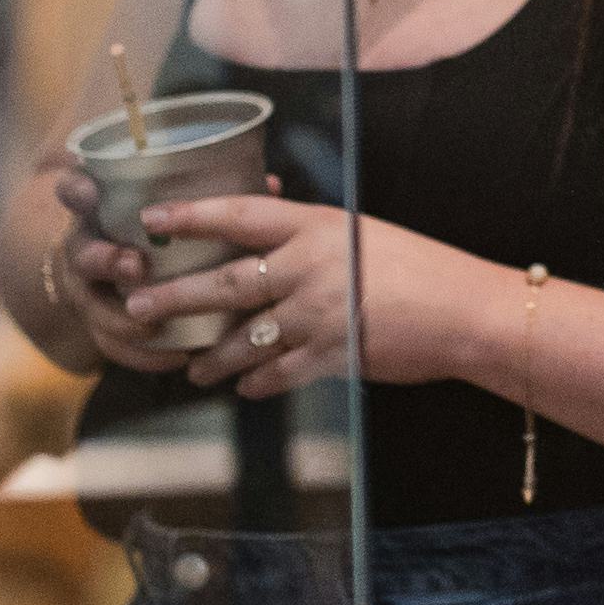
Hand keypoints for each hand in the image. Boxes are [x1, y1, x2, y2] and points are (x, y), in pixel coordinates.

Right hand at [45, 168, 216, 375]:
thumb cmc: (160, 234)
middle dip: (106, 258)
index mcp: (101, 211)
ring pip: (91, 306)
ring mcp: (87, 291)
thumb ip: (214, 198)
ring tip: (154, 328)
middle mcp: (87, 248)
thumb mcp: (175, 210)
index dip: (78, 189)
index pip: (75, 191)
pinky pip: (110, 345)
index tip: (92, 190)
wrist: (118, 275)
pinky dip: (141, 355)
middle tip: (136, 265)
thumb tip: (272, 183)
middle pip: (82, 253)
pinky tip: (174, 358)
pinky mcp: (97, 327)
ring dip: (122, 318)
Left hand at [137, 192, 476, 398]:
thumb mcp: (360, 233)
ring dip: (212, 356)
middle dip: (174, 298)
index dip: (190, 217)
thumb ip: (311, 234)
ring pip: (244, 338)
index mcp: (316, 226)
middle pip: (225, 283)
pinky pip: (277, 373)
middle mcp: (310, 267)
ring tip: (192, 369)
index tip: (151, 220)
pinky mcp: (331, 355)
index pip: (238, 216)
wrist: (466, 310)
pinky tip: (244, 388)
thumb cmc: (419, 267)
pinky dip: (256, 383)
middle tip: (136, 308)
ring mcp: (318, 314)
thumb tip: (265, 227)